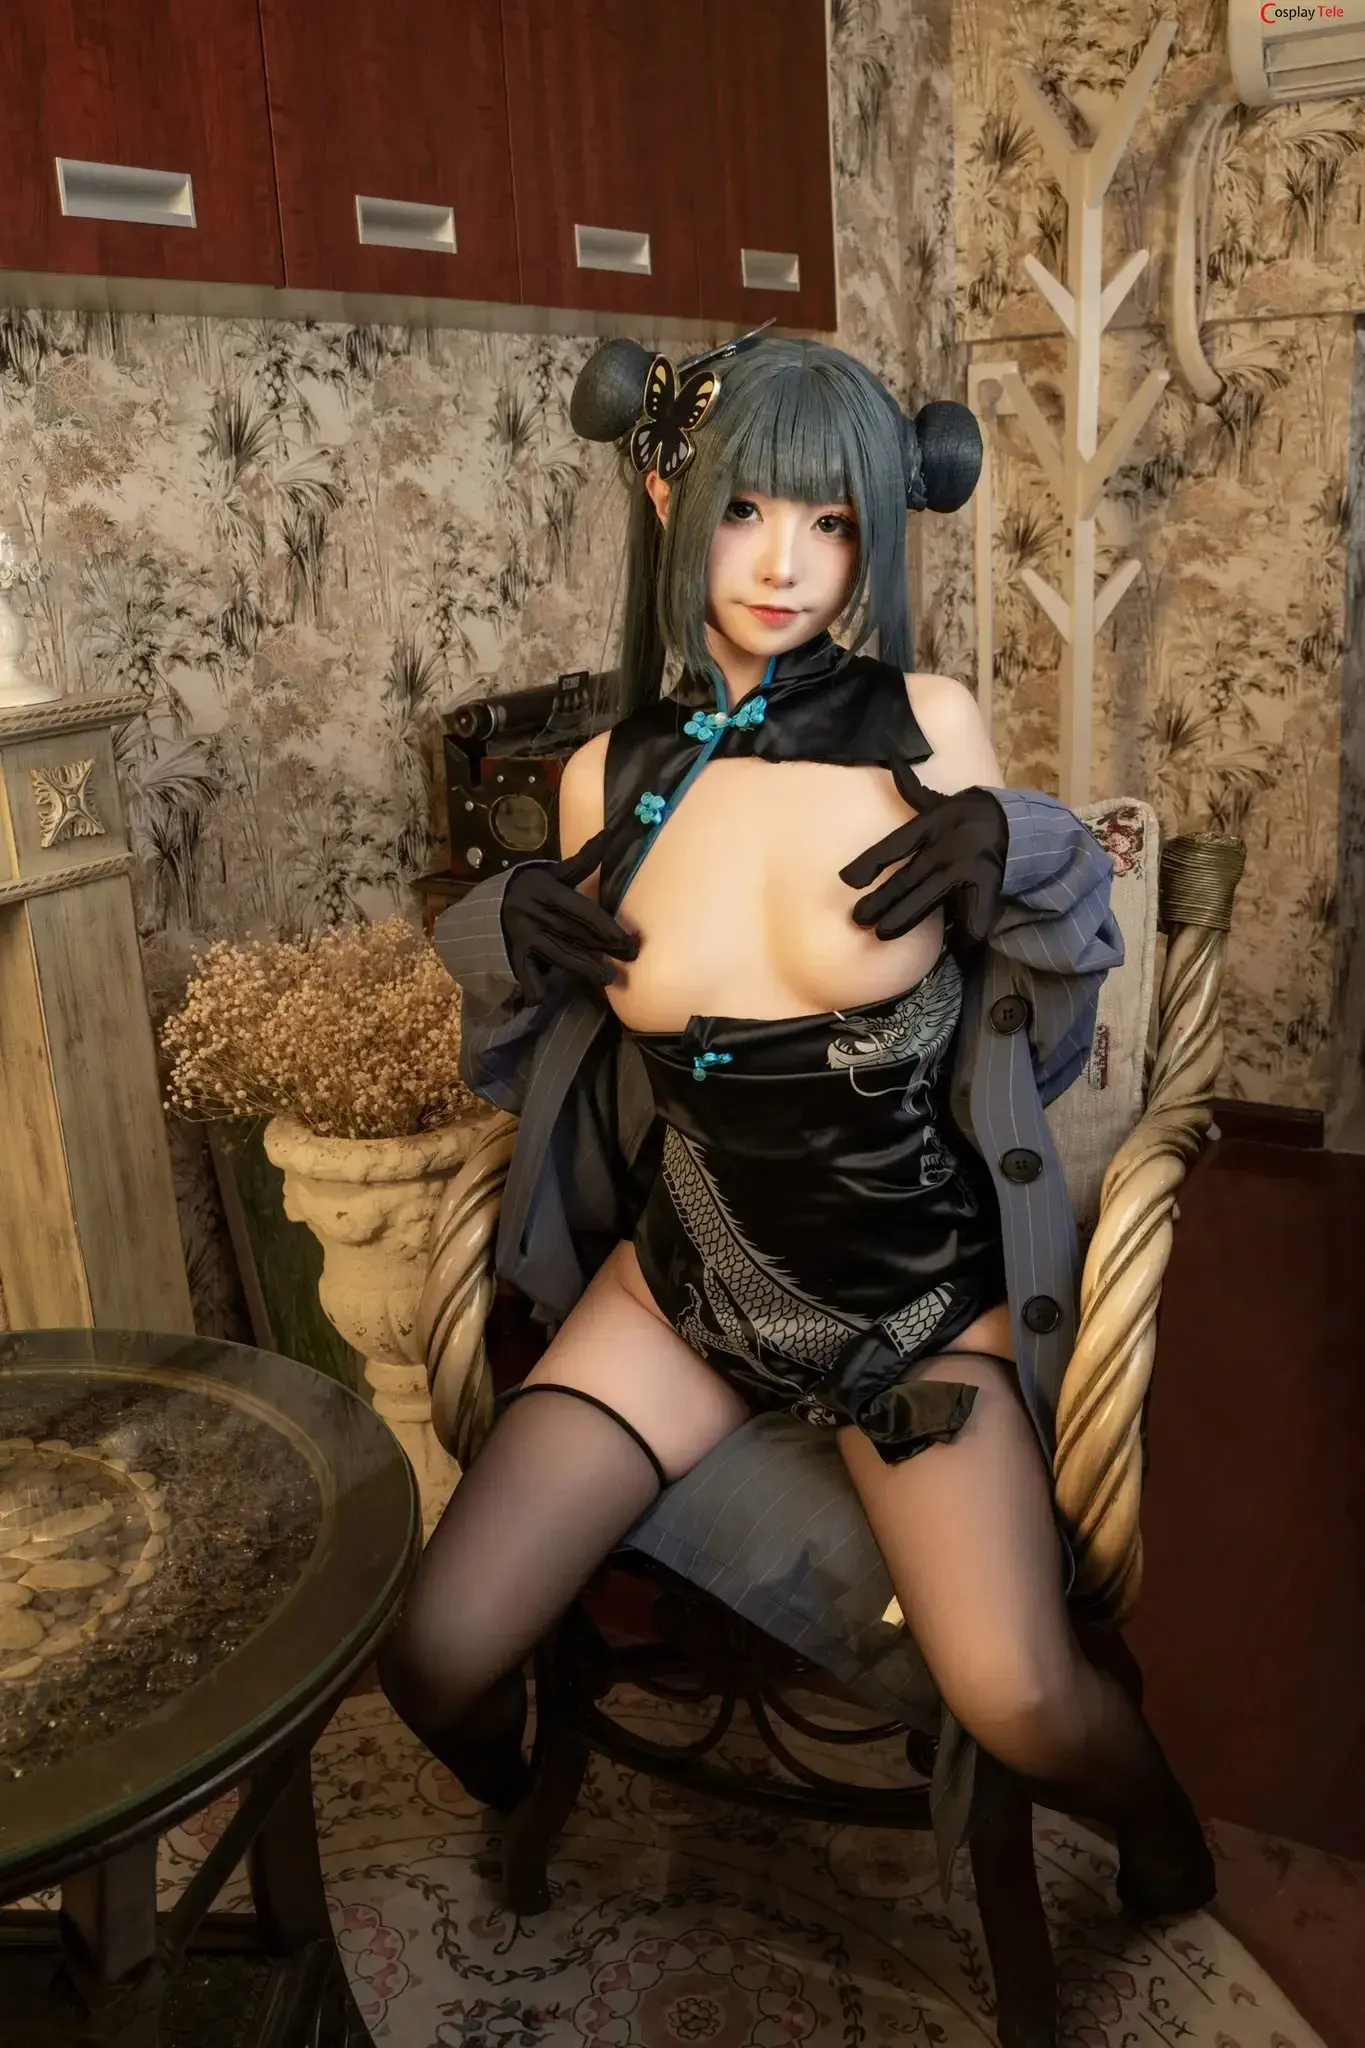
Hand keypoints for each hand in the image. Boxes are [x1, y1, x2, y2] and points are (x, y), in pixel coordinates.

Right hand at [501, 829, 638, 1001]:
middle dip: (604, 947)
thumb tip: (607, 834)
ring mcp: (521, 934)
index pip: (580, 909)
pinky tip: (542, 998)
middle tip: (629, 956)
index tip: (625, 937)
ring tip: (606, 978)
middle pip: (574, 933)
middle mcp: (532, 911)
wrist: (487, 905)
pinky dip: (532, 985)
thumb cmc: (530, 888)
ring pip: (558, 954)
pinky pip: (524, 972)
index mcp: (544, 888)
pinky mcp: (512, 954)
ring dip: (582, 967)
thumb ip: (581, 862)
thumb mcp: (552, 874)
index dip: (604, 925)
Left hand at [840, 763, 1006, 946]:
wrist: (1015, 821)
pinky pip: (975, 908)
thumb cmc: (967, 814)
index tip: (848, 880)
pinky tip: (956, 944)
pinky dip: (968, 927)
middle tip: (857, 919)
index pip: (895, 845)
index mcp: (932, 823)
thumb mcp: (939, 801)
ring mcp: (967, 863)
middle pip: (907, 877)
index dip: (871, 862)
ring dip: (904, 915)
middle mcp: (946, 843)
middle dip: (880, 900)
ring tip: (881, 932)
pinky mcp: (988, 880)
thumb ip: (912, 789)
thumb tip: (892, 760)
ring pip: (930, 895)